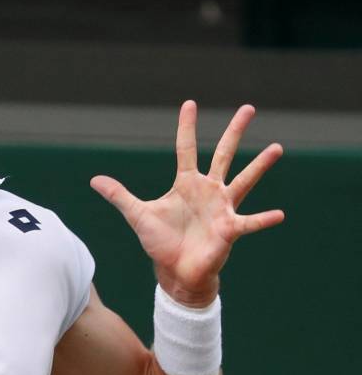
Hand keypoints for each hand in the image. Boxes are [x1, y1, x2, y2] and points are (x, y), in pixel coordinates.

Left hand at [90, 100, 284, 306]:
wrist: (175, 271)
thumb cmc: (160, 242)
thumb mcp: (137, 215)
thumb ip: (119, 195)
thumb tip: (94, 180)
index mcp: (186, 184)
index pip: (186, 148)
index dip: (186, 127)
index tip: (189, 103)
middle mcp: (208, 190)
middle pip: (223, 154)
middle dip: (234, 132)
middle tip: (248, 108)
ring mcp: (221, 208)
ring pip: (244, 181)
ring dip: (260, 166)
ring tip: (277, 147)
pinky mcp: (229, 229)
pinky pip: (249, 222)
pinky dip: (263, 219)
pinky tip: (279, 214)